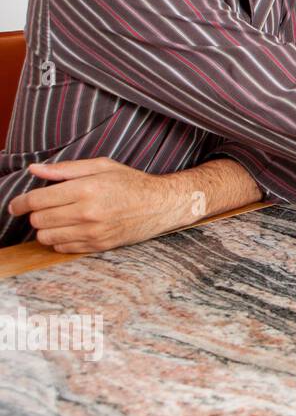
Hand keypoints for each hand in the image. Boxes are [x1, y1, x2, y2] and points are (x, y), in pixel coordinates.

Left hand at [7, 158, 192, 252]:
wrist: (160, 205)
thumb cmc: (131, 182)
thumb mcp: (101, 166)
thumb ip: (65, 169)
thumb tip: (34, 170)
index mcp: (86, 189)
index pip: (37, 200)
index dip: (20, 203)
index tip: (15, 206)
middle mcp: (87, 212)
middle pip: (39, 220)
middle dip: (35, 214)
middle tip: (44, 208)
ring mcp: (93, 231)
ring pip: (47, 237)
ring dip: (46, 229)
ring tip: (57, 219)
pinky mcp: (98, 245)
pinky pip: (63, 248)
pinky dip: (60, 240)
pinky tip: (71, 229)